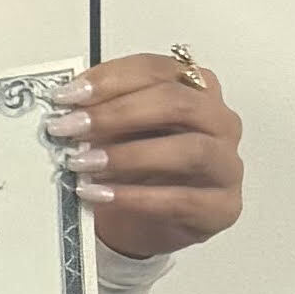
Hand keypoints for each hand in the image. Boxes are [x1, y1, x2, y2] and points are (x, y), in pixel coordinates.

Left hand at [56, 48, 244, 261]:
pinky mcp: (223, 207)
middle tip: (71, 128)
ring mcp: (227, 165)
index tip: (68, 96)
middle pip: (177, 103)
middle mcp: (219, 121)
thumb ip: (103, 114)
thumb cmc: (137, 169)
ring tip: (83, 163)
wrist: (146, 223)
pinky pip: (182, 200)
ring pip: (189, 150)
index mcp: (197, 89)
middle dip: (118, 113)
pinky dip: (136, 197)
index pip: (157, 70)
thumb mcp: (118, 133)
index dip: (110, 79)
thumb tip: (68, 108)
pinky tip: (101, 195)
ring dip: (129, 155)